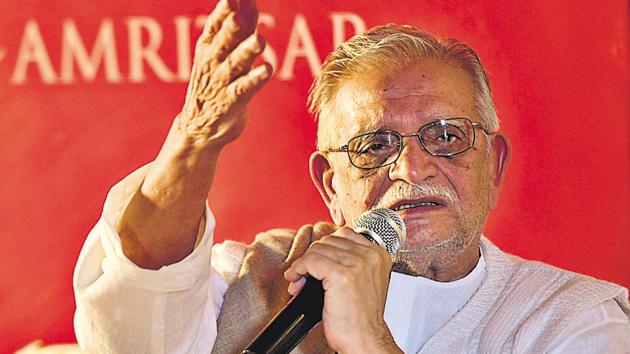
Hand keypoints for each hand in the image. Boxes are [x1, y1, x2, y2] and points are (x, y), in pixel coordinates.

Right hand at [177, 0, 271, 146]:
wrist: (199, 126)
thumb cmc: (215, 81)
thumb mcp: (223, 53)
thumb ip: (238, 28)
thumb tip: (249, 1)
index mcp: (208, 47)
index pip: (216, 24)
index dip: (224, 10)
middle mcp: (213, 62)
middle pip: (225, 40)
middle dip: (233, 26)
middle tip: (240, 14)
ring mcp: (221, 82)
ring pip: (235, 63)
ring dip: (248, 51)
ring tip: (260, 40)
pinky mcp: (231, 102)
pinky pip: (244, 89)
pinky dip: (255, 79)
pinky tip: (267, 69)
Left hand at [284, 227, 401, 352]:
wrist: (365, 340)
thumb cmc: (361, 318)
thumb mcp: (363, 281)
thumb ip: (349, 261)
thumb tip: (320, 252)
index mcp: (378, 254)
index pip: (343, 234)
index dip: (325, 249)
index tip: (316, 264)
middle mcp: (370, 255)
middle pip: (328, 240)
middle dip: (312, 258)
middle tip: (305, 277)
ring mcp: (357, 263)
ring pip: (317, 249)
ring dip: (303, 265)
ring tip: (301, 282)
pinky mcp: (342, 274)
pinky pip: (310, 261)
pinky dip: (298, 270)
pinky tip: (297, 282)